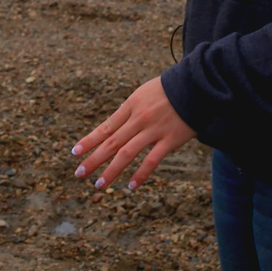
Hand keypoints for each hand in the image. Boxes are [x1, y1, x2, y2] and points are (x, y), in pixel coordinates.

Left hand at [71, 76, 196, 190]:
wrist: (196, 84)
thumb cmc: (169, 89)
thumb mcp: (143, 93)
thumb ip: (130, 111)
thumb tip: (115, 126)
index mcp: (130, 106)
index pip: (105, 127)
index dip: (89, 141)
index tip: (75, 153)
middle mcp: (138, 119)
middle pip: (111, 143)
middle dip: (93, 159)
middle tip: (79, 173)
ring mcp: (153, 130)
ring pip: (127, 153)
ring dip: (111, 170)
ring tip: (99, 184)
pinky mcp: (170, 140)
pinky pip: (152, 160)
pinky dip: (140, 174)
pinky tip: (131, 185)